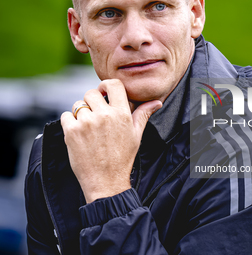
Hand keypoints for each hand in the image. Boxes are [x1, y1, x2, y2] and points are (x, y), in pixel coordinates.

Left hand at [60, 79, 161, 202]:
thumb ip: (143, 114)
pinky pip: (66, 115)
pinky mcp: (71, 131)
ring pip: (78, 105)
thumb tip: (157, 102)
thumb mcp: (136, 135)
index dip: (106, 86)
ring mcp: (86, 122)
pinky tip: (79, 134)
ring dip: (81, 114)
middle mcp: (104, 115)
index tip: (104, 93)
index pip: (112, 84)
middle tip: (96, 116)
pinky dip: (69, 122)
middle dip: (92, 102)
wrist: (106, 181)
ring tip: (89, 129)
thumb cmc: (123, 158)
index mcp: (122, 114)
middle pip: (91, 93)